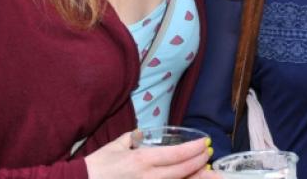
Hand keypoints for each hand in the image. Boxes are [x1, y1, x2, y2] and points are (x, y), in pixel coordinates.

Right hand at [85, 131, 215, 178]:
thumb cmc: (96, 167)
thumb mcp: (115, 146)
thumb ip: (132, 137)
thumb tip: (142, 132)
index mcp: (142, 160)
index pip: (176, 154)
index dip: (194, 149)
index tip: (205, 142)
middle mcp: (148, 177)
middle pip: (181, 170)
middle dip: (199, 162)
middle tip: (209, 153)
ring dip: (195, 177)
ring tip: (208, 170)